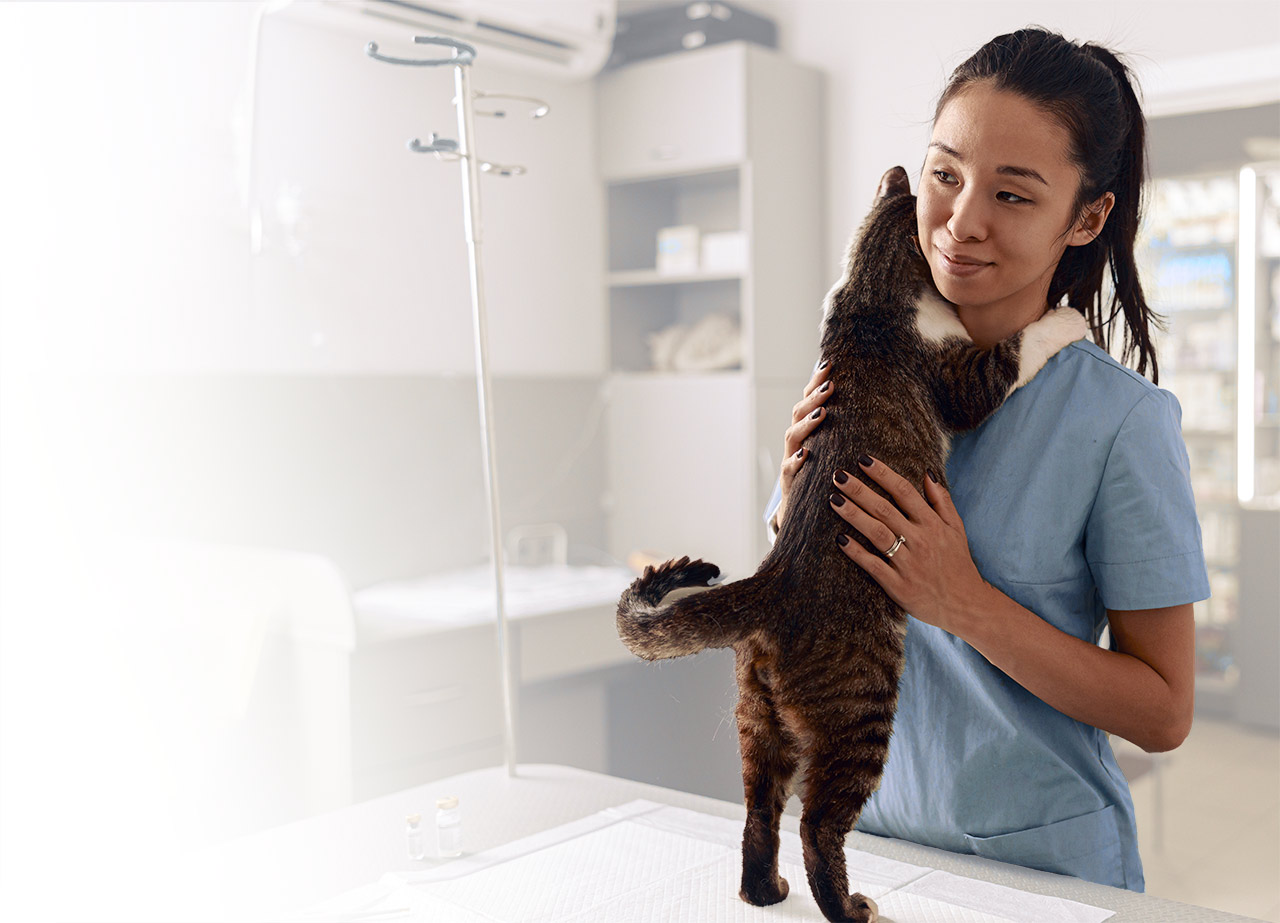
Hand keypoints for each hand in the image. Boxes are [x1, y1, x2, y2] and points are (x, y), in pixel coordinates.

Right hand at [776, 360, 832, 529]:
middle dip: (813, 398)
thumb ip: (846, 432)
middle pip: (798, 414)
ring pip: (791, 437)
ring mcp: (790, 462)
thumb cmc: (825, 479)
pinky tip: (805, 455)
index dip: (816, 383)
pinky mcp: (789, 484)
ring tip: (821, 414)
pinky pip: (789, 471)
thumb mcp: (835, 453)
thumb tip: (875, 403)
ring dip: (806, 424)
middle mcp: (796, 443)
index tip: (829, 365)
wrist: (803, 515)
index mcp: (808, 433)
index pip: (809, 402)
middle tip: (830, 386)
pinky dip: (795, 462)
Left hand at [828, 455, 989, 633]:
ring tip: (834, 500)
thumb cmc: (958, 563)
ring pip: (877, 534)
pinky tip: (840, 539)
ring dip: (854, 516)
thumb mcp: (957, 529)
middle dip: (860, 491)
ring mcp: (909, 564)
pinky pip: (874, 566)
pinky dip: (857, 552)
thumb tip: (928, 473)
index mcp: (933, 524)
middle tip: (838, 475)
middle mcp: (920, 541)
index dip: (883, 474)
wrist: (966, 605)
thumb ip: (942, 501)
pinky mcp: (899, 586)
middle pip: (885, 510)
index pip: (905, 492)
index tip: (863, 460)